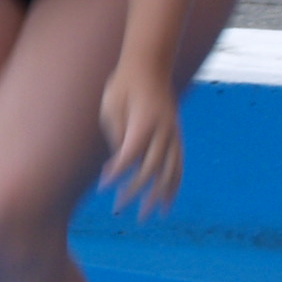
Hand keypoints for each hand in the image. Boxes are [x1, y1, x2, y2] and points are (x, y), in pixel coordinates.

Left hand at [98, 59, 184, 216]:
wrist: (150, 65)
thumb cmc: (124, 85)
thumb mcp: (112, 107)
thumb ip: (117, 136)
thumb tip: (119, 165)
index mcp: (145, 122)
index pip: (131, 156)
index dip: (117, 174)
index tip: (103, 186)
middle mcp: (163, 130)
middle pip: (151, 169)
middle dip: (134, 192)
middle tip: (118, 209)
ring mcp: (173, 134)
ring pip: (170, 171)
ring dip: (159, 196)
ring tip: (147, 216)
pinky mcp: (176, 135)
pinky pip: (178, 164)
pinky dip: (174, 184)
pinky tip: (166, 201)